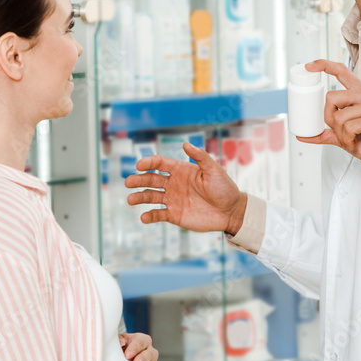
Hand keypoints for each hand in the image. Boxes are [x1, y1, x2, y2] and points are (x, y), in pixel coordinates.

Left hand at [119, 332, 161, 360]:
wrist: (116, 359)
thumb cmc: (117, 348)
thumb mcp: (117, 341)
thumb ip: (118, 339)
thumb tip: (121, 342)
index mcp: (140, 341)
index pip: (141, 341)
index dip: (135, 347)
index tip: (127, 355)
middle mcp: (148, 352)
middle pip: (150, 354)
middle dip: (143, 359)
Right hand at [124, 142, 248, 235]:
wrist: (231, 212)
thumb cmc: (224, 188)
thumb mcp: (214, 170)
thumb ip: (200, 156)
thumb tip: (185, 143)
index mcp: (181, 170)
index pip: (159, 164)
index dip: (148, 163)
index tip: (139, 165)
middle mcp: (173, 184)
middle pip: (150, 179)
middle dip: (138, 180)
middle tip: (128, 182)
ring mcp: (172, 199)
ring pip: (150, 196)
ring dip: (139, 197)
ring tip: (130, 199)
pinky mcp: (174, 215)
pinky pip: (158, 214)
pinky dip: (149, 216)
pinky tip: (144, 217)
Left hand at [299, 59, 360, 189]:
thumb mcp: (345, 135)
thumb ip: (327, 132)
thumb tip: (303, 135)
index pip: (342, 71)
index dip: (324, 65)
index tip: (309, 66)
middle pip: (331, 97)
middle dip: (328, 118)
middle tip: (339, 131)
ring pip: (339, 116)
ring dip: (340, 134)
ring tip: (351, 139)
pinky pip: (348, 127)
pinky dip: (347, 139)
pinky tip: (356, 141)